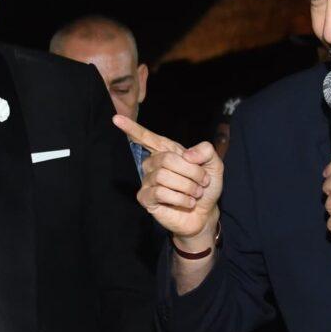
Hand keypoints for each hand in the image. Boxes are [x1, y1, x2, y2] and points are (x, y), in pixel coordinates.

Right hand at [114, 115, 221, 247]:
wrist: (205, 213)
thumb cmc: (205, 188)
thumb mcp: (214, 165)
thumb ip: (206, 151)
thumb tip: (186, 154)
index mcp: (167, 151)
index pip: (146, 137)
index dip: (132, 128)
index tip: (116, 118)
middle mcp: (154, 164)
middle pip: (167, 159)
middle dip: (191, 172)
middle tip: (202, 182)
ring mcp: (148, 181)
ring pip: (164, 176)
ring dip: (187, 186)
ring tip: (195, 194)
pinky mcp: (146, 198)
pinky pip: (160, 192)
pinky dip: (179, 198)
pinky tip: (187, 203)